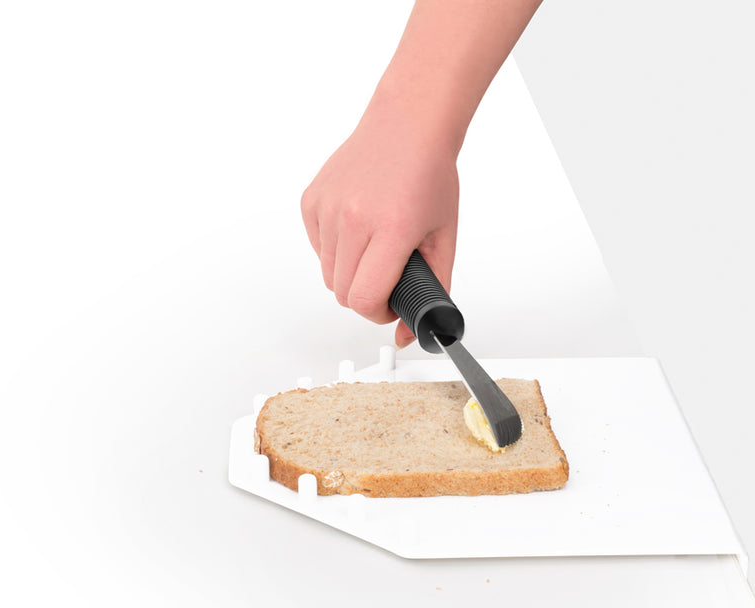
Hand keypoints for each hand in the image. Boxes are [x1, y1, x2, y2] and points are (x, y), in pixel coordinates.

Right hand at [301, 105, 458, 348]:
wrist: (407, 124)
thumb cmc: (429, 175)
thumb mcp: (444, 239)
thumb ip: (432, 292)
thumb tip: (409, 335)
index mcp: (391, 227)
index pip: (364, 299)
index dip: (378, 313)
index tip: (390, 305)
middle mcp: (353, 217)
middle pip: (343, 294)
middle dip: (366, 297)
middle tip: (386, 277)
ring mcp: (328, 208)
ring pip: (328, 275)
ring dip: (350, 274)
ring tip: (375, 248)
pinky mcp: (311, 202)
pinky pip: (318, 250)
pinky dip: (336, 252)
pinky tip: (358, 229)